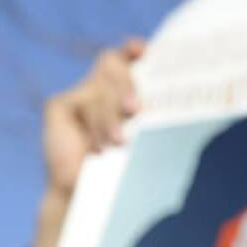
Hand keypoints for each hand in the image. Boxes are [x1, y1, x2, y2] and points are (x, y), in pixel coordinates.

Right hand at [21, 38, 144, 246]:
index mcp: (122, 89)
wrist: (85, 197)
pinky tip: (97, 147)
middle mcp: (99, 87)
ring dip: (110, 115)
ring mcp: (78, 95)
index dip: (134, 49)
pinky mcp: (59, 106)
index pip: (128, 56)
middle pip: (111, 62)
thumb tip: (187, 98)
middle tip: (135, 109)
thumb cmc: (121, 169)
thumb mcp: (144, 137)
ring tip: (117, 143)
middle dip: (125, 83)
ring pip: (99, 86)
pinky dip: (95, 124)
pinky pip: (82, 102)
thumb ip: (154, 114)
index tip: (145, 51)